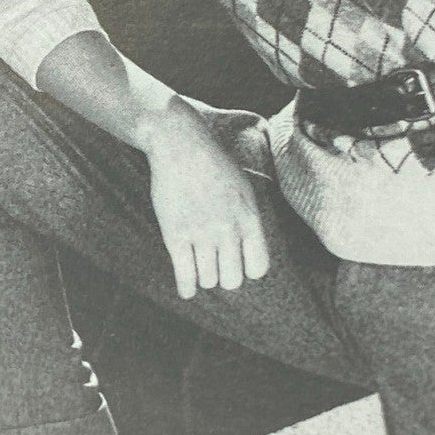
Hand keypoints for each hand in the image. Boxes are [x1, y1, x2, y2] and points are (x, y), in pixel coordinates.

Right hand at [136, 97, 271, 299]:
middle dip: (225, 277)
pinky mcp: (176, 235)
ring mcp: (201, 234)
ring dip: (204, 278)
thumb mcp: (244, 187)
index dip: (247, 270)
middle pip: (233, 279)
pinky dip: (186, 288)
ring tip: (199, 269)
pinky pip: (185, 276)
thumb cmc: (212, 163)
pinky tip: (186, 289)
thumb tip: (250, 247)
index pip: (258, 267)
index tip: (237, 264)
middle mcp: (228, 229)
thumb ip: (248, 218)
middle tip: (215, 267)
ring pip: (209, 280)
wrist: (180, 145)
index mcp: (249, 218)